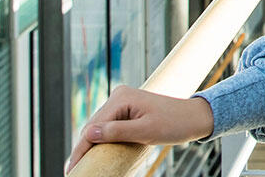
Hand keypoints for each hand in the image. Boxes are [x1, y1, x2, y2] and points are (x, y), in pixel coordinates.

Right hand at [65, 86, 214, 173]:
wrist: (193, 117)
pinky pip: (109, 126)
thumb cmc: (174, 123)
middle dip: (82, 149)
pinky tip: (94, 153)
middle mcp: (119, 96)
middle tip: (72, 171)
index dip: (80, 150)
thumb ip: (116, 132)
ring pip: (99, 127)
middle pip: (92, 126)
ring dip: (90, 145)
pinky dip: (101, 140)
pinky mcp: (127, 109)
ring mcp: (122, 102)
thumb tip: (88, 133)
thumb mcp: (145, 131)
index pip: (93, 127)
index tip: (71, 170)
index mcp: (121, 97)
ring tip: (79, 165)